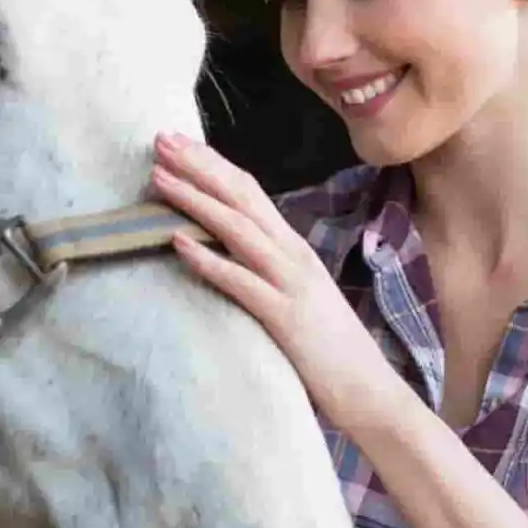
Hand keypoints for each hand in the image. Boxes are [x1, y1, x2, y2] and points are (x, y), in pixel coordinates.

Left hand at [152, 132, 406, 437]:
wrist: (368, 389)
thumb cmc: (327, 348)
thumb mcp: (296, 295)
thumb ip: (268, 269)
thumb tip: (229, 251)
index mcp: (294, 247)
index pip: (250, 192)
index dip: (213, 164)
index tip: (178, 143)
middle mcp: (293, 254)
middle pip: (241, 197)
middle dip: (199, 165)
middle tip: (160, 139)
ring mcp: (290, 283)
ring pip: (237, 229)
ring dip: (195, 200)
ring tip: (159, 178)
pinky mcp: (284, 317)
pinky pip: (240, 281)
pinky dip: (208, 260)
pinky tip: (178, 242)